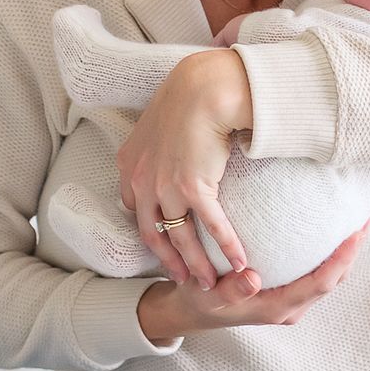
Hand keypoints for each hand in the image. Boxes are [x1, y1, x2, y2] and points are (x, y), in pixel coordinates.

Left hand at [117, 51, 250, 287]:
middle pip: (152, 234)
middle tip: (184, 279)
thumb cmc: (190, 95)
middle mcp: (141, 180)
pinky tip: (239, 263)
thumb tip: (179, 148)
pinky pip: (211, 227)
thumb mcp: (162, 121)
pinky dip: (226, 248)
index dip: (149, 231)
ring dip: (197, 265)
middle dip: (168, 261)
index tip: (163, 246)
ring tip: (212, 283)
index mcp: (130, 164)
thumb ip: (164, 143)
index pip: (133, 209)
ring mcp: (164, 187)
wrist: (204, 86)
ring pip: (179, 239)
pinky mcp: (192, 189)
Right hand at [139, 219, 369, 340]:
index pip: (320, 283)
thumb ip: (230, 290)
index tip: (355, 234)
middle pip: (333, 280)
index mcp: (276, 308)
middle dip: (352, 252)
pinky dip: (328, 254)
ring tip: (354, 220)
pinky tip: (328, 229)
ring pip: (328, 278)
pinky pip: (315, 273)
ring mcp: (290, 301)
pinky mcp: (286, 292)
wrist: (192, 311)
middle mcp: (289, 307)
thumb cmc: (199, 300)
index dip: (342, 260)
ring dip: (344, 253)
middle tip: (364, 218)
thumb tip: (252, 279)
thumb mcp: (208, 295)